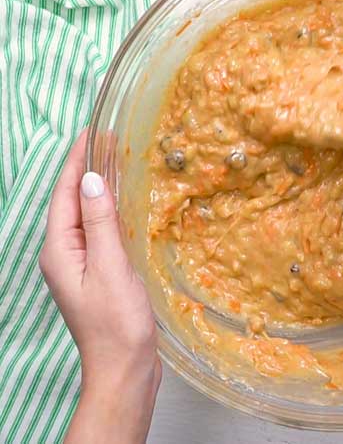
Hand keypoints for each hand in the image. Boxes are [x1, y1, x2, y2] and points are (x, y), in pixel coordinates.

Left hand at [39, 131, 160, 443]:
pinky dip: (109, 209)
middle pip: (72, 201)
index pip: (64, 195)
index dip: (75, 162)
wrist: (124, 367)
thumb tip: (92, 179)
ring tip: (116, 161)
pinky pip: (100, 230)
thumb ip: (100, 222)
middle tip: (107, 139)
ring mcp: (81, 265)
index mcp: (60, 250)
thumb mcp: (109, 267)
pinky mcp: (98, 273)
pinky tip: (123, 203)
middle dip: (86, 169)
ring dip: (98, 187)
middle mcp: (65, 254)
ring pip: (87, 215)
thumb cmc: (116, 322)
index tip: (90, 133)